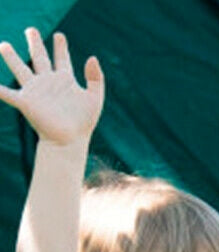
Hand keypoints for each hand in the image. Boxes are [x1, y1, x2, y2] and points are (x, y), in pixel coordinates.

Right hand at [0, 29, 103, 146]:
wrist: (70, 141)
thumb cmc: (84, 123)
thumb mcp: (95, 99)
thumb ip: (96, 78)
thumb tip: (92, 57)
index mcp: (65, 81)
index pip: (62, 59)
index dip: (61, 48)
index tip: (59, 36)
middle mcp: (48, 82)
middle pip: (40, 58)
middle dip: (35, 44)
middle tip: (31, 29)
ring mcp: (35, 91)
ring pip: (21, 69)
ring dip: (11, 57)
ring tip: (3, 45)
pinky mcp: (26, 102)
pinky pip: (7, 93)